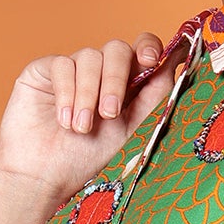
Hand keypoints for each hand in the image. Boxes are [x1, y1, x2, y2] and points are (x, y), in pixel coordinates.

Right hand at [0, 32, 184, 223]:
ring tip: (81, 128)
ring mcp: (72, 69)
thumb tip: (180, 62)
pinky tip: (63, 120)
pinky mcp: (45, 70)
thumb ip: (154, 96)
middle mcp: (100, 72)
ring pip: (89, 56)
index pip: (142, 50)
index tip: (152, 60)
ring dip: (89, 94)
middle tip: (109, 114)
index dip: (149, 47)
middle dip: (116, 80)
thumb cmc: (86, 158)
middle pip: (117, 49)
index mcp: (125, 84)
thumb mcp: (131, 129)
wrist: (43, 176)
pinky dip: (66, 93)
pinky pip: (62, 64)